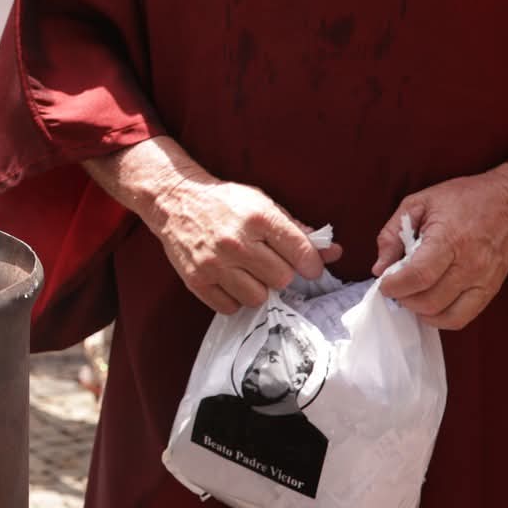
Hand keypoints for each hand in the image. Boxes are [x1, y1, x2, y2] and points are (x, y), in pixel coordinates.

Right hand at [138, 162, 338, 315]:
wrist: (174, 200)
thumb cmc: (224, 202)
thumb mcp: (261, 204)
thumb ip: (296, 230)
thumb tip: (334, 253)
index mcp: (258, 218)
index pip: (302, 254)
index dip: (311, 264)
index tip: (307, 266)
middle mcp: (236, 242)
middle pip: (282, 279)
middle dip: (280, 273)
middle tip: (267, 262)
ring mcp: (214, 263)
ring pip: (258, 297)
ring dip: (257, 288)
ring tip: (247, 272)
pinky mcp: (196, 280)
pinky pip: (230, 307)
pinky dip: (234, 298)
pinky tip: (229, 280)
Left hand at [373, 167, 507, 329]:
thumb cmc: (462, 199)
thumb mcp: (418, 203)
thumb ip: (393, 234)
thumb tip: (379, 268)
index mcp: (449, 238)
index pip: (419, 275)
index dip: (395, 286)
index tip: (384, 283)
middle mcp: (470, 264)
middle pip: (429, 300)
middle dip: (403, 299)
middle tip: (396, 287)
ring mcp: (483, 280)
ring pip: (445, 315)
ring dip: (420, 311)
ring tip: (411, 295)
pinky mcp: (490, 291)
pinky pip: (462, 318)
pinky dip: (440, 318)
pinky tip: (429, 304)